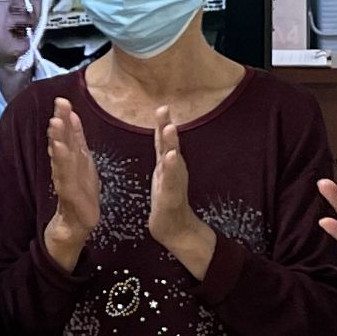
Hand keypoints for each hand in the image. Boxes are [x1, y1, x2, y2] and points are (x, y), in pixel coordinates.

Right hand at [42, 97, 99, 269]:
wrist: (73, 233)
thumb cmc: (77, 202)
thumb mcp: (81, 173)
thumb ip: (76, 149)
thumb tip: (72, 123)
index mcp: (76, 165)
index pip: (72, 139)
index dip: (68, 120)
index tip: (64, 100)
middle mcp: (68, 172)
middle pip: (65, 145)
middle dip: (62, 124)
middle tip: (59, 103)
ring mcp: (68, 185)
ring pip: (62, 161)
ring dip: (59, 142)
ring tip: (55, 124)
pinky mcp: (70, 199)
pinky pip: (65, 179)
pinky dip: (62, 164)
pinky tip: (59, 152)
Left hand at [146, 107, 215, 276]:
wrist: (175, 229)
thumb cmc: (167, 199)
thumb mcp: (163, 172)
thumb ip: (164, 152)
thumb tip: (163, 132)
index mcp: (167, 164)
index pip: (163, 140)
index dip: (162, 123)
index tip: (161, 106)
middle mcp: (173, 170)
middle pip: (169, 145)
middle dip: (166, 127)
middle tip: (164, 109)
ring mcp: (173, 183)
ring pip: (172, 161)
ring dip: (171, 144)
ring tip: (170, 128)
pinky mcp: (171, 197)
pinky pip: (171, 181)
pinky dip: (172, 169)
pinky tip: (171, 157)